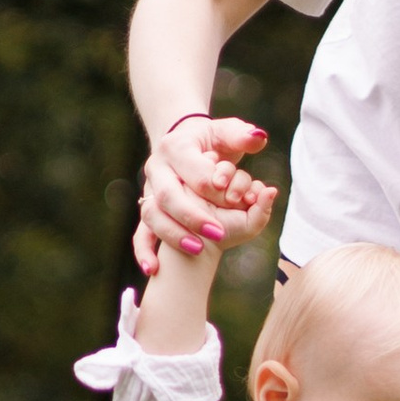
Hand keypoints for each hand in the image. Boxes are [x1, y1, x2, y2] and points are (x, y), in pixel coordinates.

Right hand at [135, 112, 269, 274]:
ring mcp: (149, 190)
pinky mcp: (148, 208)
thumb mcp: (227, 132)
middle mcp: (157, 168)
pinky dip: (144, 250)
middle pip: (168, 195)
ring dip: (173, 235)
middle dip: (192, 216)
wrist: (183, 144)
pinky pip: (140, 232)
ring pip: (152, 215)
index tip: (234, 201)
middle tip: (218, 232)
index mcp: (176, 147)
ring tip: (196, 249)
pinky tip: (153, 268)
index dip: (213, 187)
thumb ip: (243, 135)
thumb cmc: (211, 141)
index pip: (193, 171)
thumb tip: (258, 139)